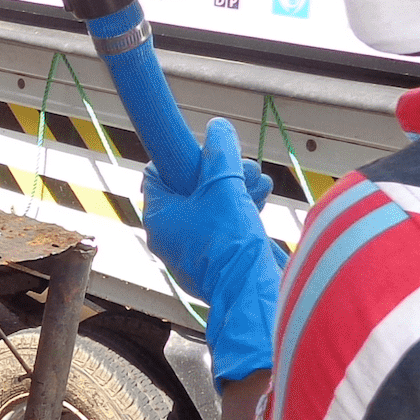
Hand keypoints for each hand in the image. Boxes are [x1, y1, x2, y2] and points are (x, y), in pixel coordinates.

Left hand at [142, 119, 284, 386]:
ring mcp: (192, 248)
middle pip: (191, 187)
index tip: (207, 151)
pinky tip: (262, 199)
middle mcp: (170, 234)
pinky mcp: (215, 258)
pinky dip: (241, 209)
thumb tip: (218, 128)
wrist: (251, 291)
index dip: (183, 157)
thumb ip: (220, 153)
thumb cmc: (230, 242)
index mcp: (158, 216)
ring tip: (260, 182)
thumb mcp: (224, 186)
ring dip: (237, 187)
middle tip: (244, 166)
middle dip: (221, 171)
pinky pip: (224, 224)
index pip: (158, 173)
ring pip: (212, 204)